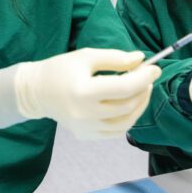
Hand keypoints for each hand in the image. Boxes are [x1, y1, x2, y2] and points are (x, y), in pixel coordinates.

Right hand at [15, 48, 160, 138]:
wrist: (36, 92)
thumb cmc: (60, 69)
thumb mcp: (87, 56)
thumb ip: (116, 58)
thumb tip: (141, 60)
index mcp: (84, 92)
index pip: (124, 88)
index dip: (144, 78)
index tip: (156, 68)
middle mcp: (85, 115)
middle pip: (127, 106)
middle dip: (143, 90)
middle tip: (148, 77)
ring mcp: (86, 129)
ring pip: (125, 123)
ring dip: (139, 106)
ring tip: (142, 90)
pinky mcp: (86, 136)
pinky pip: (115, 132)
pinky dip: (127, 119)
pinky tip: (128, 105)